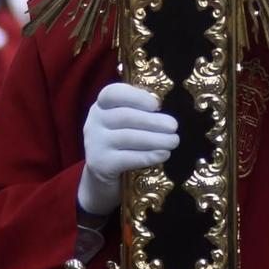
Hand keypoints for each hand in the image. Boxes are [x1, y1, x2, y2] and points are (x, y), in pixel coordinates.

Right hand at [77, 82, 177, 217]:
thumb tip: (167, 115)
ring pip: (128, 137)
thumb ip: (140, 112)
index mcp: (102, 105)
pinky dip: (149, 156)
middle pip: (125, 116)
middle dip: (153, 121)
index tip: (156, 105)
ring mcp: (95, 143)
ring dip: (155, 139)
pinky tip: (164, 154)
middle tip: (174, 127)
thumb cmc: (121, 142)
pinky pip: (128, 158)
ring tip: (173, 141)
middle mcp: (94, 121)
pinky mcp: (100, 164)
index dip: (136, 97)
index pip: (113, 93)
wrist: (102, 174)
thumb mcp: (125, 122)